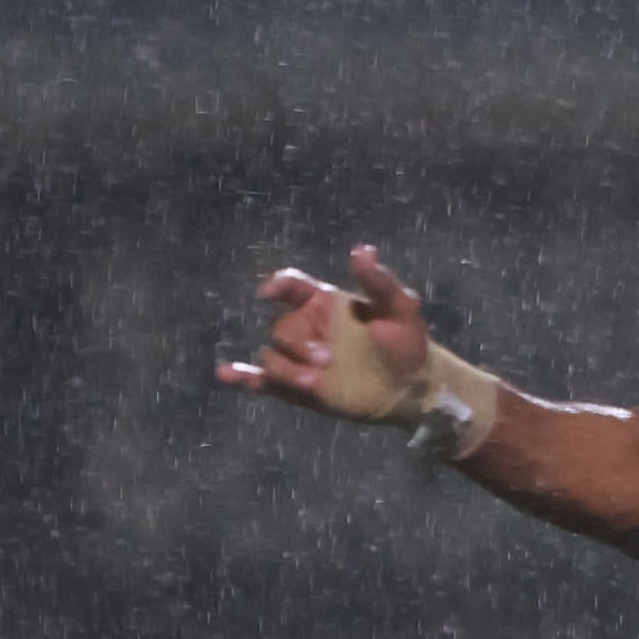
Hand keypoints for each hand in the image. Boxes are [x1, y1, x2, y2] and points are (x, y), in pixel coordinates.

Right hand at [217, 243, 438, 425]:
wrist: (413, 387)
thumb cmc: (407, 342)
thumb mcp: (400, 307)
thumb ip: (379, 281)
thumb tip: (361, 250)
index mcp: (324, 303)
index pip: (291, 286)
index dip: (277, 285)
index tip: (270, 292)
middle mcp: (307, 328)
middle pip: (280, 327)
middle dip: (297, 342)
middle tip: (327, 359)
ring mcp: (300, 359)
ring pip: (272, 356)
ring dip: (285, 368)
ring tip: (314, 381)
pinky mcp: (298, 388)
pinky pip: (262, 381)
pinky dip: (242, 377)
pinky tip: (226, 374)